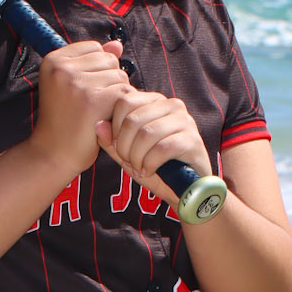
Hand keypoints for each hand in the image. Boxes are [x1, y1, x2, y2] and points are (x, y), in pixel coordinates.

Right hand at [28, 40, 129, 183]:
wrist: (53, 154)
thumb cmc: (63, 120)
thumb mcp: (71, 84)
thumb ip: (93, 61)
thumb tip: (117, 45)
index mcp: (53, 60)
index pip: (95, 48)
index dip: (96, 70)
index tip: (81, 92)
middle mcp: (63, 68)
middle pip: (110, 60)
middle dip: (108, 82)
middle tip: (88, 105)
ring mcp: (77, 83)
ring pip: (120, 75)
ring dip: (115, 96)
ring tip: (95, 113)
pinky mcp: (93, 100)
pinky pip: (124, 92)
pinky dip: (120, 108)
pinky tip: (104, 120)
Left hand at [97, 90, 212, 210]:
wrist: (186, 189)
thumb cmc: (156, 167)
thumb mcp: (128, 154)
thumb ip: (112, 141)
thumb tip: (99, 125)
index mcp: (154, 102)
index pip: (124, 102)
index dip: (115, 128)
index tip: (118, 148)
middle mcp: (171, 105)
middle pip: (133, 120)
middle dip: (124, 147)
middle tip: (128, 162)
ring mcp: (185, 121)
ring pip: (146, 134)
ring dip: (136, 158)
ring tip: (139, 168)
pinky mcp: (193, 140)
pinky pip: (162, 148)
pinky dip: (150, 164)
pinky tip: (149, 171)